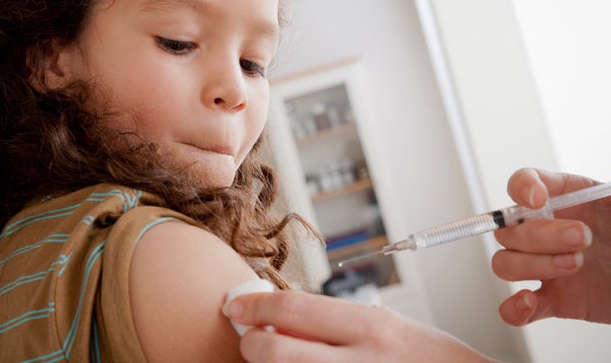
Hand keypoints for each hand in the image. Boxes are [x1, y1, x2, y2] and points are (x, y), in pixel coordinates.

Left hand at [224, 290, 495, 362]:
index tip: (234, 305)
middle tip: (248, 341)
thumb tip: (282, 320)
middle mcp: (361, 362)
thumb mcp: (389, 328)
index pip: (295, 309)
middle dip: (252, 345)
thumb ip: (338, 324)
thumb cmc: (429, 361)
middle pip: (278, 351)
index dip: (255, 305)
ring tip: (272, 359)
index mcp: (371, 328)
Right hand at [492, 168, 610, 324]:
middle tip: (582, 238)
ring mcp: (544, 266)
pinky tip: (528, 301)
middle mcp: (545, 231)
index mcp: (563, 199)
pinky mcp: (553, 300)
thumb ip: (607, 196)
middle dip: (542, 236)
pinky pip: (515, 307)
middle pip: (509, 230)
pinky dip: (514, 308)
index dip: (522, 188)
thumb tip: (602, 193)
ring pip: (505, 263)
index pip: (523, 183)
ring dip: (532, 266)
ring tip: (573, 266)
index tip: (538, 199)